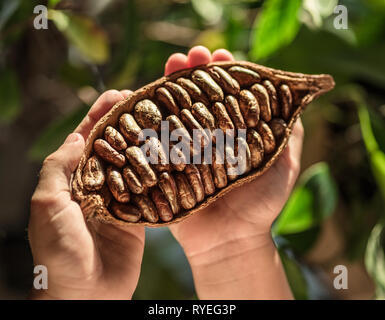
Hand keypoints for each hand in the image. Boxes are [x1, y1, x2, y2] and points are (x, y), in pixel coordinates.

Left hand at [29, 89, 144, 299]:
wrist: (86, 294)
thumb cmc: (59, 252)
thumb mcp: (47, 205)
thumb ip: (58, 168)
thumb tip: (78, 137)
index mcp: (72, 179)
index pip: (86, 138)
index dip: (100, 114)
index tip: (118, 94)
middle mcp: (97, 184)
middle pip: (114, 145)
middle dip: (128, 122)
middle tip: (147, 101)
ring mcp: (120, 198)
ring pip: (135, 162)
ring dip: (146, 141)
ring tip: (163, 119)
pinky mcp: (139, 214)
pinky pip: (150, 188)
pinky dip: (160, 170)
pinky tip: (172, 153)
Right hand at [166, 46, 301, 298]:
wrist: (231, 240)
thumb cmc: (261, 205)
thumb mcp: (284, 165)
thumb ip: (289, 134)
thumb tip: (294, 100)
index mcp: (233, 132)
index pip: (226, 94)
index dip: (223, 72)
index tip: (221, 55)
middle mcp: (207, 136)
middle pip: (197, 96)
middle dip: (194, 72)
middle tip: (192, 55)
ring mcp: (184, 149)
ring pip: (175, 110)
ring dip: (171, 85)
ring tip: (172, 64)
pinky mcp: (165, 165)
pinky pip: (155, 138)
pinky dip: (151, 115)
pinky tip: (150, 95)